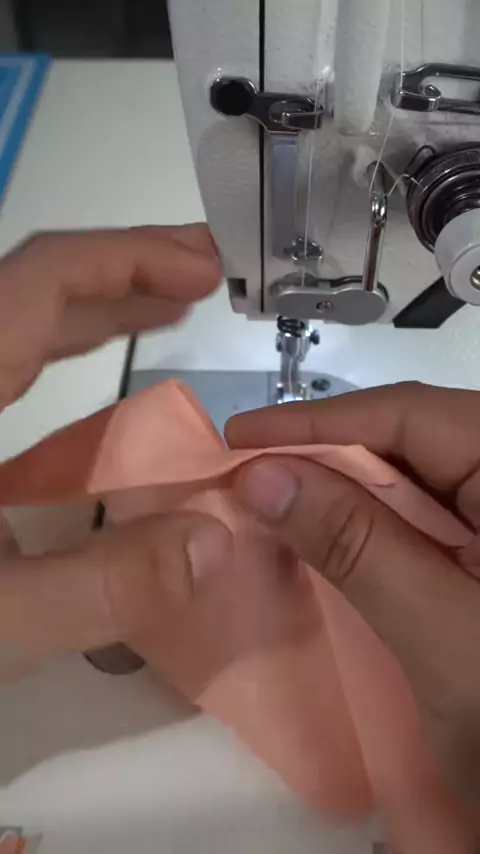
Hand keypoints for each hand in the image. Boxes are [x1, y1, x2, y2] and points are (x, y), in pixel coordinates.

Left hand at [0, 225, 230, 679]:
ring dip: (92, 309)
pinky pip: (1, 364)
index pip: (39, 278)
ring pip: (11, 322)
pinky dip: (56, 352)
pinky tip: (90, 383)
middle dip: (122, 272)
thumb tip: (215, 544)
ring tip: (167, 308)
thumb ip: (100, 587)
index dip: (130, 257)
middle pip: (27, 286)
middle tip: (202, 275)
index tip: (203, 269)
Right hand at [226, 383, 479, 804]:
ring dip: (343, 494)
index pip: (413, 416)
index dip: (320, 420)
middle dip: (326, 456)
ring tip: (271, 505)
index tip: (240, 436)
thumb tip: (263, 475)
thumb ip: (357, 545)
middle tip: (246, 478)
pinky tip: (326, 542)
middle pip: (413, 442)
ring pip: (415, 481)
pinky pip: (424, 523)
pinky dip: (371, 529)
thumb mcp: (441, 634)